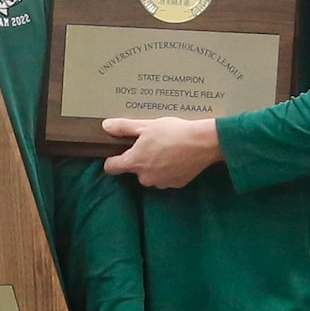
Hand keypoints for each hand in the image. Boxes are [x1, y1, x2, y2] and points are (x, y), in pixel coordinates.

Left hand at [101, 116, 222, 189]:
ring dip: (155, 165)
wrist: (203, 143)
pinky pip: (166, 178)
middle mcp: (145, 177)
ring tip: (167, 150)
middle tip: (152, 144)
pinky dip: (168, 170)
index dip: (112, 159)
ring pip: (151, 175)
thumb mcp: (146, 125)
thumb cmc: (173, 132)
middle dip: (140, 159)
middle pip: (134, 170)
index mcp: (134, 162)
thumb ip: (123, 127)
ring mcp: (161, 183)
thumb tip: (106, 126)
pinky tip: (177, 158)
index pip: (111, 168)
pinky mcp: (175, 185)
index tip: (118, 152)